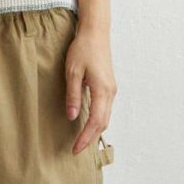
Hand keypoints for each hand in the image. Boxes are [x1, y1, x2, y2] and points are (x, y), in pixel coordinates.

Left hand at [65, 25, 115, 154]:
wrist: (96, 33)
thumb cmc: (83, 49)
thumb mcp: (72, 72)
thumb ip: (73, 95)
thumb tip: (73, 117)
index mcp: (102, 90)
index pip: (95, 121)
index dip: (85, 137)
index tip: (75, 149)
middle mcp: (110, 92)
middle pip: (103, 123)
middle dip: (90, 138)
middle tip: (76, 150)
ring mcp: (111, 89)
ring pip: (105, 117)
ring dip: (95, 131)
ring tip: (82, 141)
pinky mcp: (108, 86)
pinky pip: (105, 109)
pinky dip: (98, 121)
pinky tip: (89, 125)